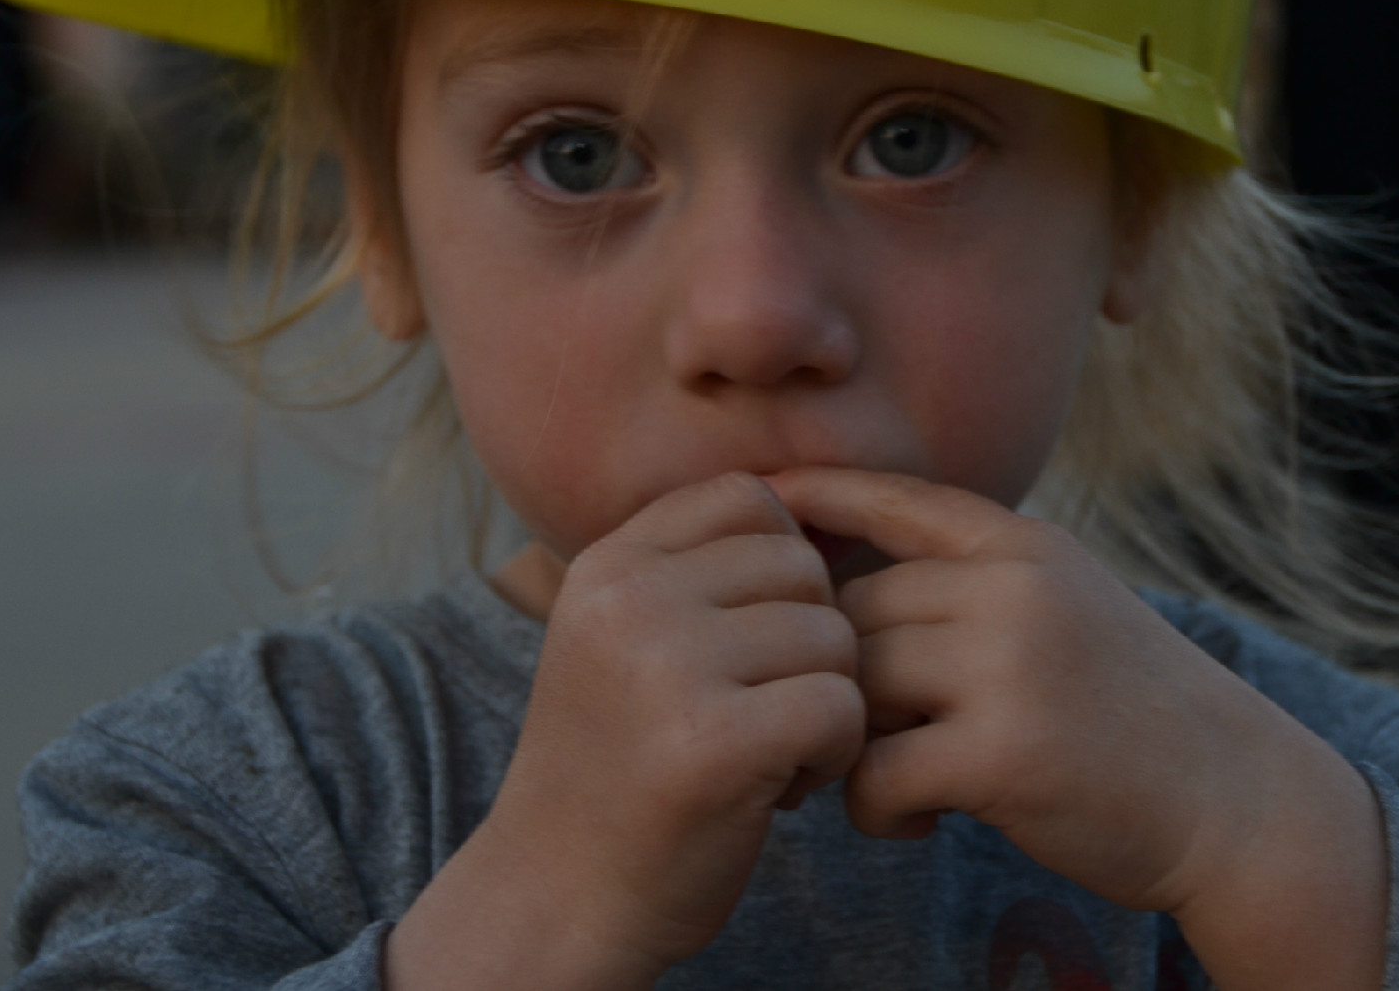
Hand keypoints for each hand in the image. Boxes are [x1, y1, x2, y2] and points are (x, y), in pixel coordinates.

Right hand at [387, 473, 864, 990]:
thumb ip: (698, 567)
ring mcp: (669, 667)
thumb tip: (823, 504)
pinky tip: (779, 790)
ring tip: (765, 751)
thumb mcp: (623, 636)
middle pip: (803, 566)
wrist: (557, 900)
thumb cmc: (618, 765)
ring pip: (833, 635)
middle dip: (809, 640)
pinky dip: (832, 753)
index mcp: (608, 564)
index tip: (757, 637)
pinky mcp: (716, 743)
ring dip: (824, 701)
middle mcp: (630, 599)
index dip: (783, 561)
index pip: (748, 496)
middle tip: (760, 710)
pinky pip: (841, 705)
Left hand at [766, 467, 1387, 990]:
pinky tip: (915, 822)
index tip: (758, 497)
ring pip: (856, 686)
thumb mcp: (1072, 608)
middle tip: (847, 737)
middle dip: (839, 675)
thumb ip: (984, 586)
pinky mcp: (1004, 752)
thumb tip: (860, 589)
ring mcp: (1011, 665)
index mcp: (1029, 548)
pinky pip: (876, 771)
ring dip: (850, 744)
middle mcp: (1016, 588)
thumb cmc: (1138, 713)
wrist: (1236, 799)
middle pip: (858, 610)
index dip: (824, 493)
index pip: (902, 499)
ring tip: (889, 782)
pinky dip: (875, 808)